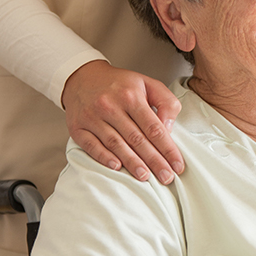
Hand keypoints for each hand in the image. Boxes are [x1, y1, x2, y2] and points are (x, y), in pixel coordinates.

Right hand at [62, 60, 183, 183]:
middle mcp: (110, 106)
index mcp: (131, 96)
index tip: (177, 164)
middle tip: (166, 177)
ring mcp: (92, 117)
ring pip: (115, 144)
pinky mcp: (78, 127)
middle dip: (154, 160)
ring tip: (145, 177)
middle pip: (136, 139)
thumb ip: (166, 102)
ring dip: (132, 162)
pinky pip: (91, 145)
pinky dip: (104, 157)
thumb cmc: (120, 85)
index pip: (153, 127)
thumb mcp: (147, 83)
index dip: (167, 148)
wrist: (82, 77)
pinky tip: (116, 167)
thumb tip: (169, 127)